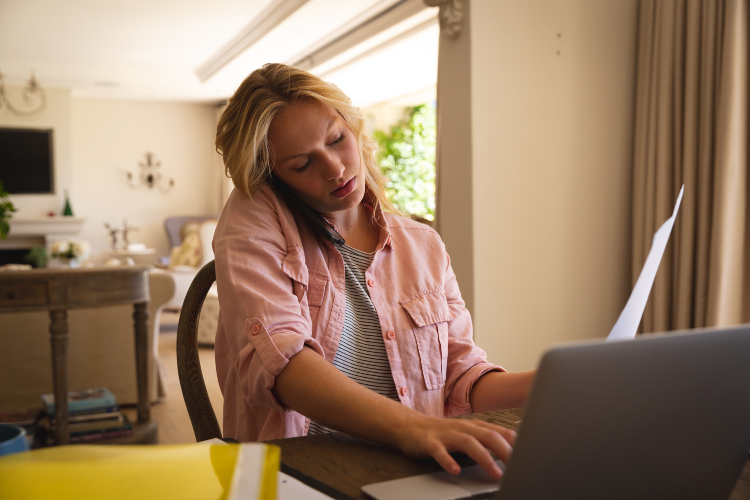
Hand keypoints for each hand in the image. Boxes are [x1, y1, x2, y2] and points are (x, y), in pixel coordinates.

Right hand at [393, 414, 515, 478]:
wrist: (410, 426)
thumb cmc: (443, 434)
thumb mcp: (467, 435)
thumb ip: (486, 442)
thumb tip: (512, 453)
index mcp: (474, 427)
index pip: (500, 432)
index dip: (515, 444)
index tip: (529, 457)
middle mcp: (462, 428)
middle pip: (488, 435)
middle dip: (505, 451)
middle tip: (518, 467)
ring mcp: (446, 434)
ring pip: (468, 443)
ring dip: (484, 457)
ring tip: (495, 473)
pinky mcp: (430, 443)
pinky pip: (440, 451)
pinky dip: (448, 461)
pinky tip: (455, 471)